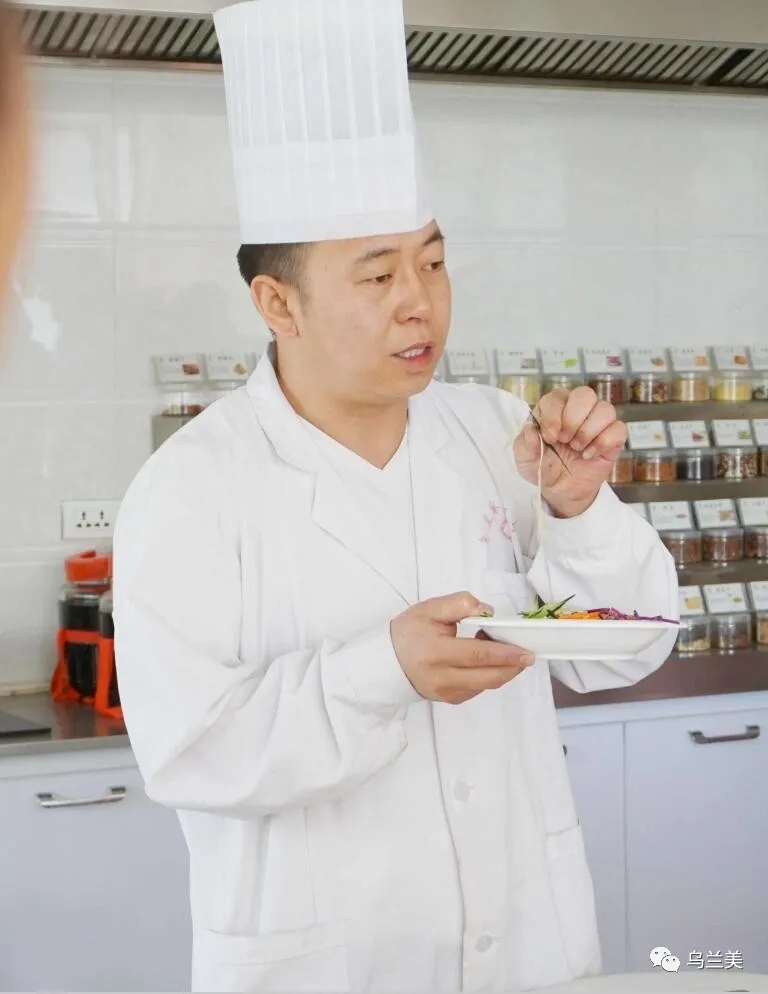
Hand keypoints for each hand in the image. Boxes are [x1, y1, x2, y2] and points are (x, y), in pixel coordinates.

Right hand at [390, 591, 533, 704]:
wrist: (385, 662)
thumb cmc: (408, 632)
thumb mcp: (429, 609)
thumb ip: (459, 604)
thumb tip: (488, 611)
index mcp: (436, 653)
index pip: (478, 655)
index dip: (505, 653)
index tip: (525, 649)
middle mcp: (442, 678)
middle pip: (488, 677)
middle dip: (513, 666)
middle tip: (529, 655)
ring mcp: (447, 693)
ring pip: (485, 685)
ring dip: (503, 670)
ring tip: (510, 653)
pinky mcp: (449, 699)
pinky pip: (477, 689)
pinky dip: (490, 676)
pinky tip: (491, 662)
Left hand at [513, 386, 626, 517]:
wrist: (560, 489)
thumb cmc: (543, 465)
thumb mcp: (525, 457)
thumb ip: (525, 443)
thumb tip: (531, 431)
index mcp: (554, 407)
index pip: (557, 397)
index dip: (553, 416)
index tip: (549, 437)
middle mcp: (577, 408)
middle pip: (585, 395)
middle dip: (573, 419)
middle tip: (564, 440)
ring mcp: (598, 421)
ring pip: (605, 409)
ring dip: (588, 431)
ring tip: (576, 448)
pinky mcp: (613, 437)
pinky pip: (618, 429)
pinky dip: (603, 443)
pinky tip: (588, 455)